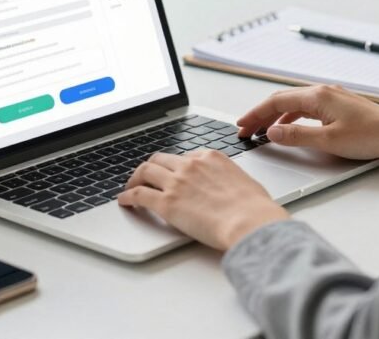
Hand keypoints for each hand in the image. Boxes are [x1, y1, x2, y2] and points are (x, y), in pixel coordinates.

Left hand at [117, 150, 289, 250]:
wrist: (250, 222)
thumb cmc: (254, 208)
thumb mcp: (245, 182)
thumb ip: (229, 180)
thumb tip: (229, 188)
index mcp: (211, 158)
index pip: (184, 157)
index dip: (175, 166)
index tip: (171, 173)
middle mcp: (191, 165)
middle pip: (161, 159)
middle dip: (151, 167)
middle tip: (145, 177)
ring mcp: (176, 182)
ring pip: (145, 171)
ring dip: (135, 178)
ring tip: (131, 187)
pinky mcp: (166, 203)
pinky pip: (138, 194)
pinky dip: (127, 196)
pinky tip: (124, 201)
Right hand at [236, 85, 378, 160]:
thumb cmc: (371, 136)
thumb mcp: (328, 141)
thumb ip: (297, 136)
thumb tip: (272, 132)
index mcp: (317, 96)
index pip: (276, 102)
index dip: (255, 114)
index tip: (242, 126)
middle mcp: (323, 92)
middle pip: (282, 99)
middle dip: (261, 114)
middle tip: (245, 129)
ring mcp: (332, 97)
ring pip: (294, 103)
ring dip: (275, 116)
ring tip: (262, 130)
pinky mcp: (339, 106)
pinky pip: (307, 108)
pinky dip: (291, 116)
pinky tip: (289, 127)